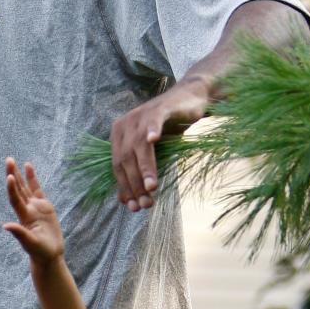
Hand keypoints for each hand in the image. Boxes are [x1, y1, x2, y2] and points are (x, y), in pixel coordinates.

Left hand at [3, 159, 63, 266]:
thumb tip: (6, 226)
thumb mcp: (31, 244)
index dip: (12, 189)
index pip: (16, 200)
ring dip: (19, 174)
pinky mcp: (44, 206)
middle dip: (13, 174)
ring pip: (25, 187)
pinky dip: (32, 178)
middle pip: (18, 189)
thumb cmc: (40, 252)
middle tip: (8, 160)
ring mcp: (35, 207)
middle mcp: (27, 209)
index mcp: (24, 217)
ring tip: (13, 160)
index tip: (10, 176)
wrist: (48, 256)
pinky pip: (36, 189)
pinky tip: (28, 166)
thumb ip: (20, 234)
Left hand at [110, 74, 212, 211]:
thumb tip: (129, 203)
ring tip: (151, 187)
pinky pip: (152, 121)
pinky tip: (153, 140)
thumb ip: (140, 173)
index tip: (134, 208)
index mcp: (119, 136)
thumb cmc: (171, 130)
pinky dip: (151, 131)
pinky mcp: (159, 109)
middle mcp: (125, 125)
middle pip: (125, 160)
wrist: (191, 101)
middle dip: (135, 185)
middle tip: (147, 203)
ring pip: (138, 146)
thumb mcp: (153, 154)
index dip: (125, 188)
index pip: (118, 167)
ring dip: (145, 168)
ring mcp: (140, 115)